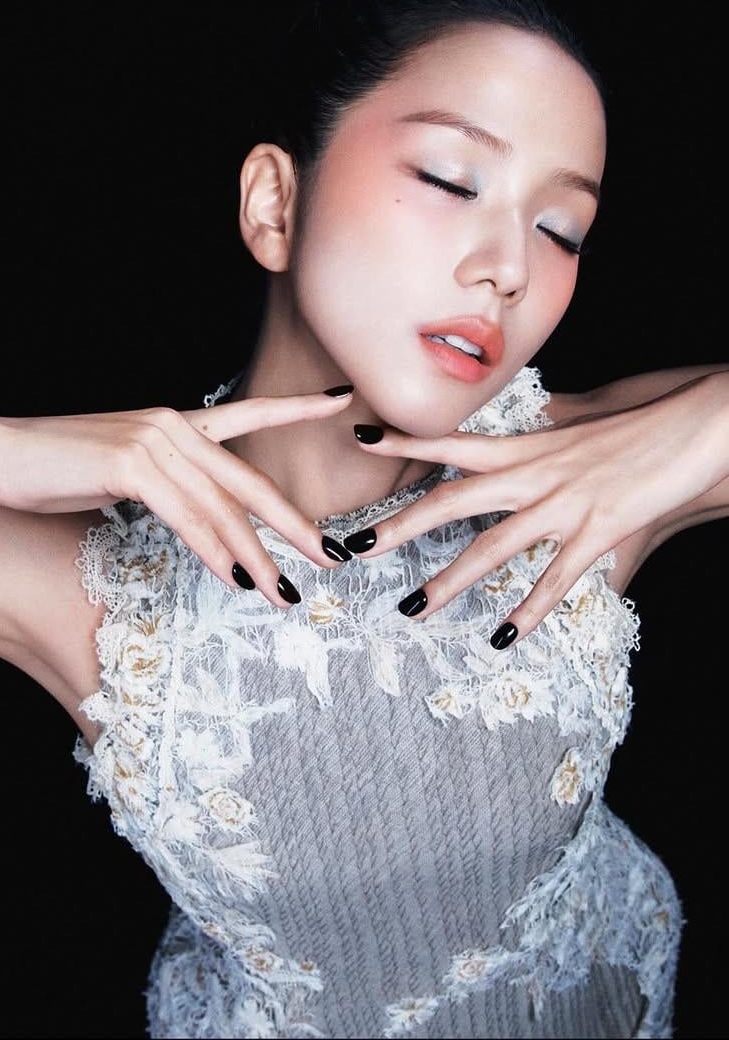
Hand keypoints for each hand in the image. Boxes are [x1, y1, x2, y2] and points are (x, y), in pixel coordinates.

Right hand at [0, 388, 358, 609]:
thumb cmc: (49, 469)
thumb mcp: (117, 472)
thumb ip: (160, 483)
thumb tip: (190, 513)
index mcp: (172, 422)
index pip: (248, 412)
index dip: (297, 406)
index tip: (343, 400)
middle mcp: (170, 425)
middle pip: (247, 480)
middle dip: (293, 523)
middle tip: (331, 556)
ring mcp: (151, 441)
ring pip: (221, 507)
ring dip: (256, 555)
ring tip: (284, 592)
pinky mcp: (129, 465)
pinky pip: (185, 516)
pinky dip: (214, 551)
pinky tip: (234, 579)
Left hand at [340, 372, 728, 645]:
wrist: (696, 426)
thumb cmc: (639, 426)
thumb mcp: (582, 424)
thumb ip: (549, 425)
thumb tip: (538, 413)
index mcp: (527, 447)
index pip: (452, 442)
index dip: (406, 441)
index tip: (361, 438)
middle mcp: (534, 473)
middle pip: (451, 501)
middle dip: (399, 526)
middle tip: (355, 548)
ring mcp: (563, 503)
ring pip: (491, 547)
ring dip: (448, 581)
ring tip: (410, 608)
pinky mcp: (598, 529)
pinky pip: (554, 577)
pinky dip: (528, 609)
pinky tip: (503, 635)